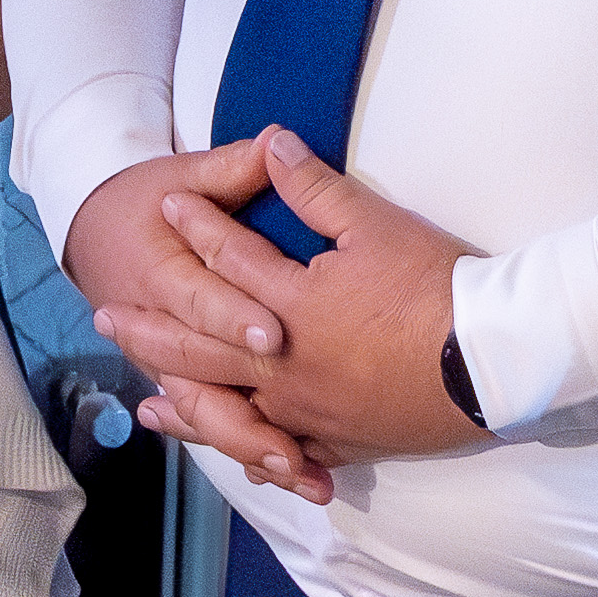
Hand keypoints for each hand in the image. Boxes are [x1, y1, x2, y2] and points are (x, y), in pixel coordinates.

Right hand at [63, 144, 332, 501]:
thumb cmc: (144, 200)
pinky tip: (292, 476)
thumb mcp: (183, 175)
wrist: (94, 230)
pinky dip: (248, 451)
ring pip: (210, 414)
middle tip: (298, 447)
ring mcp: (172, 363)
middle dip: (251, 418)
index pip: (200, 299)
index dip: (234, 317)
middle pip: (204, 379)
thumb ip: (230, 168)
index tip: (274, 333)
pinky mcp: (188, 380)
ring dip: (255, 449)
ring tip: (306, 477)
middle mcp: (163, 329)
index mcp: (160, 272)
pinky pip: (215, 422)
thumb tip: (275, 142)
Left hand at [89, 130, 481, 477]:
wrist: (492, 361)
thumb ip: (314, 189)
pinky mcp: (337, 441)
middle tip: (105, 315)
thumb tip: (272, 142)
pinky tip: (231, 454)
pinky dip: (246, 450)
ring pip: (227, 409)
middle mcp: (283, 364)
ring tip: (144, 401)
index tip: (168, 204)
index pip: (230, 257)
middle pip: (201, 344)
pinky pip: (279, 450)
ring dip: (182, 402)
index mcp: (289, 303)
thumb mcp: (376, 225)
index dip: (197, 224)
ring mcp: (306, 409)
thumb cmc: (437, 288)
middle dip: (151, 326)